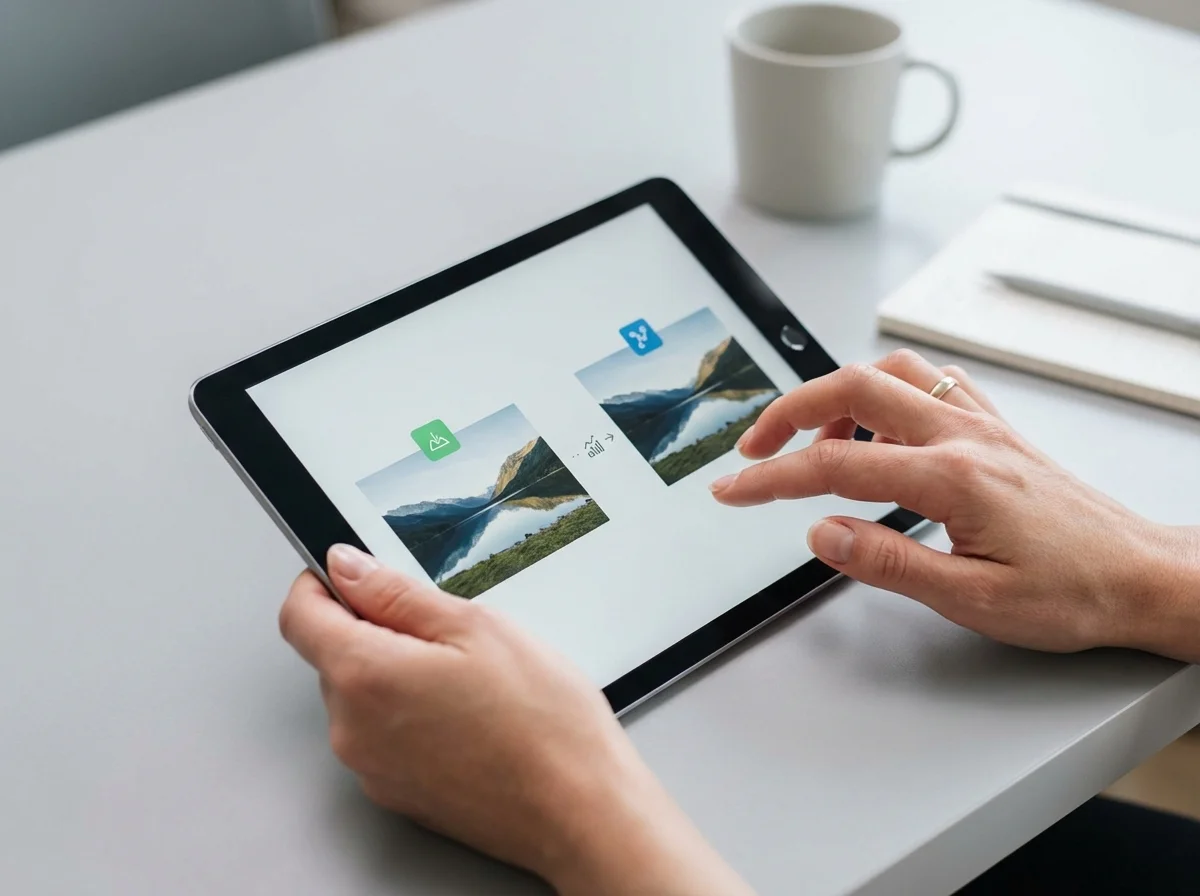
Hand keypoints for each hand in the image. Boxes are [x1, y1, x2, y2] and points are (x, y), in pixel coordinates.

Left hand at [279, 546, 753, 895]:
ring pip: (363, 697)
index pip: (299, 615)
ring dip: (399, 675)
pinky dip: (414, 717)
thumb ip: (395, 593)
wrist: (580, 810)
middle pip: (335, 655)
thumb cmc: (542, 723)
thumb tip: (346, 566)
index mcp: (364, 675)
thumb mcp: (475, 626)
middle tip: (448, 631)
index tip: (350, 573)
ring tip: (472, 680)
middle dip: (377, 630)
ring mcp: (372, 769)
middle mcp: (352, 729)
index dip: (320, 583)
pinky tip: (471, 716)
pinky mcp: (396, 794)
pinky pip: (386, 737)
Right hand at [711, 349, 1199, 660]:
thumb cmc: (1071, 592)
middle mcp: (964, 436)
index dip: (771, 478)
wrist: (1140, 577)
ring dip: (838, 395)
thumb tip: (820, 533)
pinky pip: (933, 381)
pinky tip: (882, 425)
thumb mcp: (972, 599)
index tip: (732, 488)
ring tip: (816, 441)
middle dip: (788, 411)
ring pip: (892, 371)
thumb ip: (888, 563)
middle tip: (754, 449)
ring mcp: (981, 425)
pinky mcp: (995, 429)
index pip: (835, 464)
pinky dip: (889, 390)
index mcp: (953, 478)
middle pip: (852, 387)